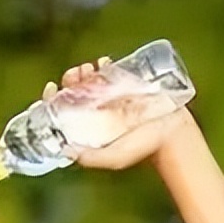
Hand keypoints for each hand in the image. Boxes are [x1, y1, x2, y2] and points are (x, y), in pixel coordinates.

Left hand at [40, 57, 196, 171]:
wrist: (172, 133)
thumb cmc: (143, 150)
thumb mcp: (114, 158)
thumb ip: (91, 158)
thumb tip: (65, 151)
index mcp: (87, 129)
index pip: (62, 112)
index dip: (52, 99)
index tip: (52, 88)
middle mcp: (95, 113)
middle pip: (73, 92)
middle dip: (69, 80)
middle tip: (75, 75)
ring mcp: (110, 97)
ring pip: (88, 80)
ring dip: (83, 71)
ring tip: (88, 69)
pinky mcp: (125, 85)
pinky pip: (109, 71)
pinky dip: (102, 65)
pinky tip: (103, 64)